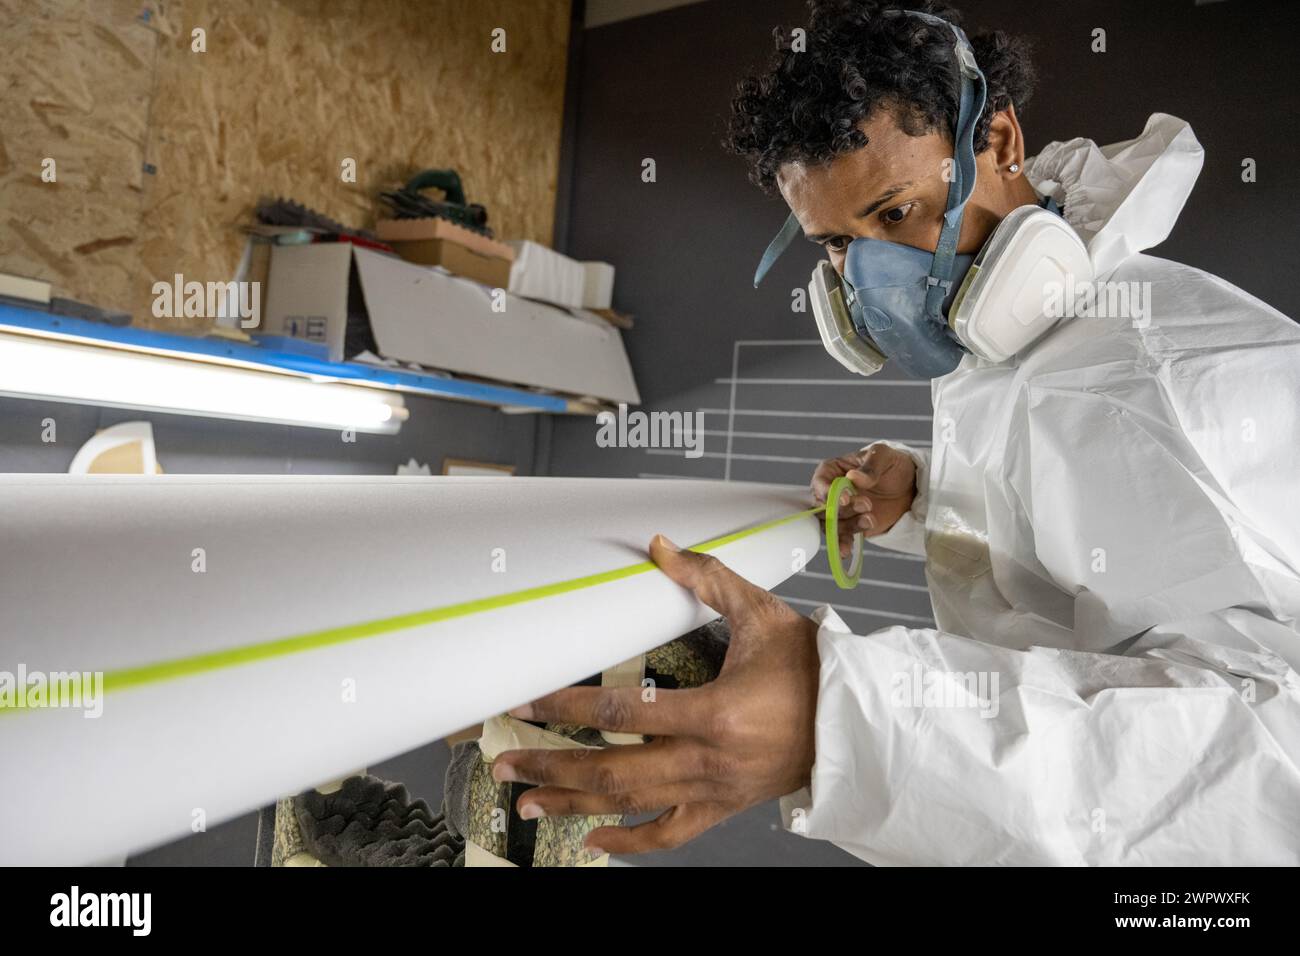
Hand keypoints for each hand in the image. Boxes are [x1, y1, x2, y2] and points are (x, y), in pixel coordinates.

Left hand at [491, 535, 819, 855]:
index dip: (565, 708)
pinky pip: (670, 835)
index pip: (620, 712)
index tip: (526, 702)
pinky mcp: (724, 806)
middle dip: (551, 768)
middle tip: (505, 763)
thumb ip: (707, 579)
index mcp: (715, 711)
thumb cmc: (813, 667)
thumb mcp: (762, 614)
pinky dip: (629, 841)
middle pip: (612, 770)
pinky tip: (594, 839)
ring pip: (632, 805)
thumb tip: (660, 546)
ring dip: (574, 806)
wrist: (857, 721)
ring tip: (527, 805)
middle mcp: (708, 758)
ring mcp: (714, 789)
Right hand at [810, 443, 915, 555]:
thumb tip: (853, 477)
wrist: (911, 488)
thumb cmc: (892, 466)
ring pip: (831, 524)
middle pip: (823, 506)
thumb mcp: (884, 456)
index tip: (844, 498)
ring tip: (871, 520)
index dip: (827, 492)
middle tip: (867, 504)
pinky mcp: (850, 527)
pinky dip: (842, 545)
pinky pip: (840, 538)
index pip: (820, 482)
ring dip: (849, 525)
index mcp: (832, 470)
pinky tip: (846, 551)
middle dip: (842, 509)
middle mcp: (831, 492)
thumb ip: (870, 466)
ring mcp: (840, 512)